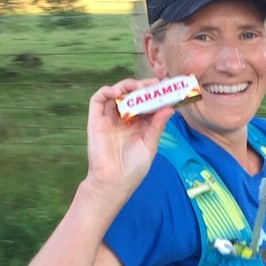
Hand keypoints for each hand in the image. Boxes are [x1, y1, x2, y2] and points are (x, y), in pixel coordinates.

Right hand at [84, 78, 175, 194]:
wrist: (114, 181)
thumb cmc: (133, 168)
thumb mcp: (150, 145)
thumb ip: (157, 125)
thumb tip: (170, 108)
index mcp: (138, 125)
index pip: (146, 104)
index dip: (154, 95)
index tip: (165, 88)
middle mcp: (123, 119)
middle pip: (131, 96)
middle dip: (142, 87)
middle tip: (153, 84)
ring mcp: (109, 118)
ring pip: (116, 94)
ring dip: (126, 86)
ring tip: (137, 86)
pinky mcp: (96, 119)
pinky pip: (98, 100)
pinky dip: (106, 91)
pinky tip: (118, 92)